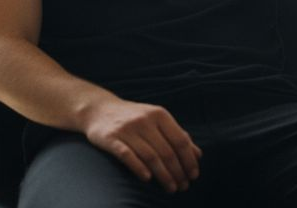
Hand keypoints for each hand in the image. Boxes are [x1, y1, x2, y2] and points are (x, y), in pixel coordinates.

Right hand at [82, 98, 201, 192]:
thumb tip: (198, 155)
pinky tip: (147, 179)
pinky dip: (138, 168)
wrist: (99, 109)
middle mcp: (145, 120)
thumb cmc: (134, 118)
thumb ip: (177, 135)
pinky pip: (127, 155)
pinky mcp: (111, 138)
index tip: (194, 176)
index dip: (189, 160)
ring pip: (150, 156)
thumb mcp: (157, 120)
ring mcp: (127, 129)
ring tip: (170, 188)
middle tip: (183, 187)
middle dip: (177, 172)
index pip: (180, 140)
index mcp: (160, 115)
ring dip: (163, 175)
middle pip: (167, 151)